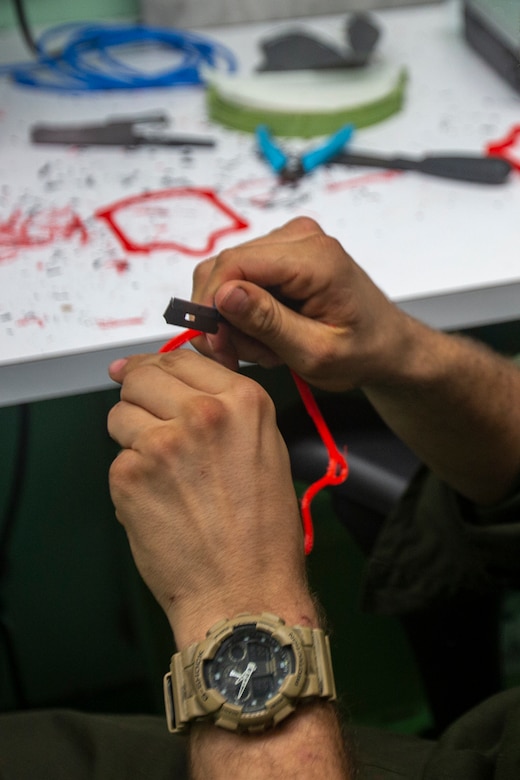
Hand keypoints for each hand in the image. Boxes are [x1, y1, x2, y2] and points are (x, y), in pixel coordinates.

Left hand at [107, 349, 316, 647]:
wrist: (244, 592)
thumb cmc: (262, 531)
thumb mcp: (265, 451)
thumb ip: (227, 408)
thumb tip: (185, 378)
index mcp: (242, 402)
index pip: (181, 359)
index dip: (157, 367)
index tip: (139, 371)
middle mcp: (202, 413)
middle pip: (141, 378)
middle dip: (139, 396)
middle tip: (149, 424)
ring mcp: (162, 443)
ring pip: (119, 416)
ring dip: (132, 438)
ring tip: (163, 476)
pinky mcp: (130, 477)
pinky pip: (117, 462)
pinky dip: (131, 481)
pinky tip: (159, 505)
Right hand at [192, 216, 413, 391]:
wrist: (387, 345)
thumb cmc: (362, 351)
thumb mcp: (315, 351)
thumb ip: (269, 323)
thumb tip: (223, 295)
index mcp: (315, 258)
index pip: (235, 264)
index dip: (211, 305)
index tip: (215, 345)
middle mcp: (300, 237)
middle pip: (225, 267)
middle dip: (222, 317)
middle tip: (240, 356)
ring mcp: (290, 240)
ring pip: (227, 274)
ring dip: (234, 319)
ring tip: (265, 349)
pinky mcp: (282, 252)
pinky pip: (240, 277)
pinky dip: (244, 312)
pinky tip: (268, 335)